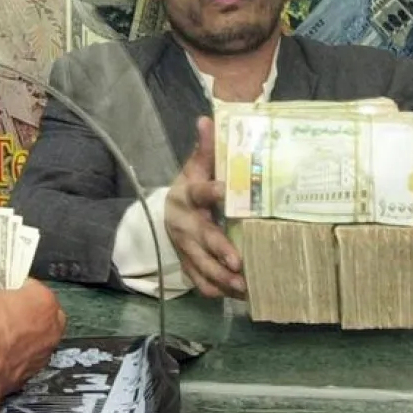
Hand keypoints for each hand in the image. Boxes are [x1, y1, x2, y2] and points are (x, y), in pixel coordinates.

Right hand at [0, 265, 65, 406]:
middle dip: (16, 308)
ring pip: (31, 334)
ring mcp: (44, 351)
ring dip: (15, 331)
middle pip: (34, 309)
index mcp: (43, 300)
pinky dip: (11, 352)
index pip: (28, 284)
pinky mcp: (32, 371)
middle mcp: (50, 326)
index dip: (8, 284)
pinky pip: (23, 354)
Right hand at [165, 116, 244, 298]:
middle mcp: (183, 222)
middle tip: (238, 262)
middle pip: (199, 237)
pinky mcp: (186, 263)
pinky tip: (235, 295)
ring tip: (242, 286)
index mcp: (187, 194)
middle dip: (218, 250)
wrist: (170, 211)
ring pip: (199, 264)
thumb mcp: (197, 165)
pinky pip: (197, 280)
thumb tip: (207, 118)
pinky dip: (214, 289)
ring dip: (219, 277)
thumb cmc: (194, 185)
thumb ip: (206, 147)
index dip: (212, 191)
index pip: (199, 191)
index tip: (227, 191)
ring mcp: (183, 246)